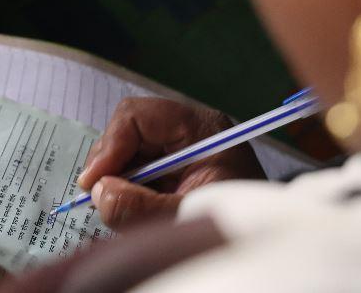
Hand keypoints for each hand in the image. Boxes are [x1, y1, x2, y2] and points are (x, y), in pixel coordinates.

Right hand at [77, 97, 264, 228]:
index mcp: (200, 128)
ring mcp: (179, 152)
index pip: (138, 116)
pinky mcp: (173, 172)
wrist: (266, 243)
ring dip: (116, 179)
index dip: (110, 145)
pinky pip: (136, 171)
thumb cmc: (237, 224)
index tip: (93, 181)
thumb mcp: (187, 215)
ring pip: (128, 153)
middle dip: (110, 163)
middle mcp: (187, 133)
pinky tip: (131, 209)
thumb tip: (98, 191)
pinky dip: (126, 190)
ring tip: (117, 207)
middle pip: (128, 132)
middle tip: (98, 195)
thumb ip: (141, 206)